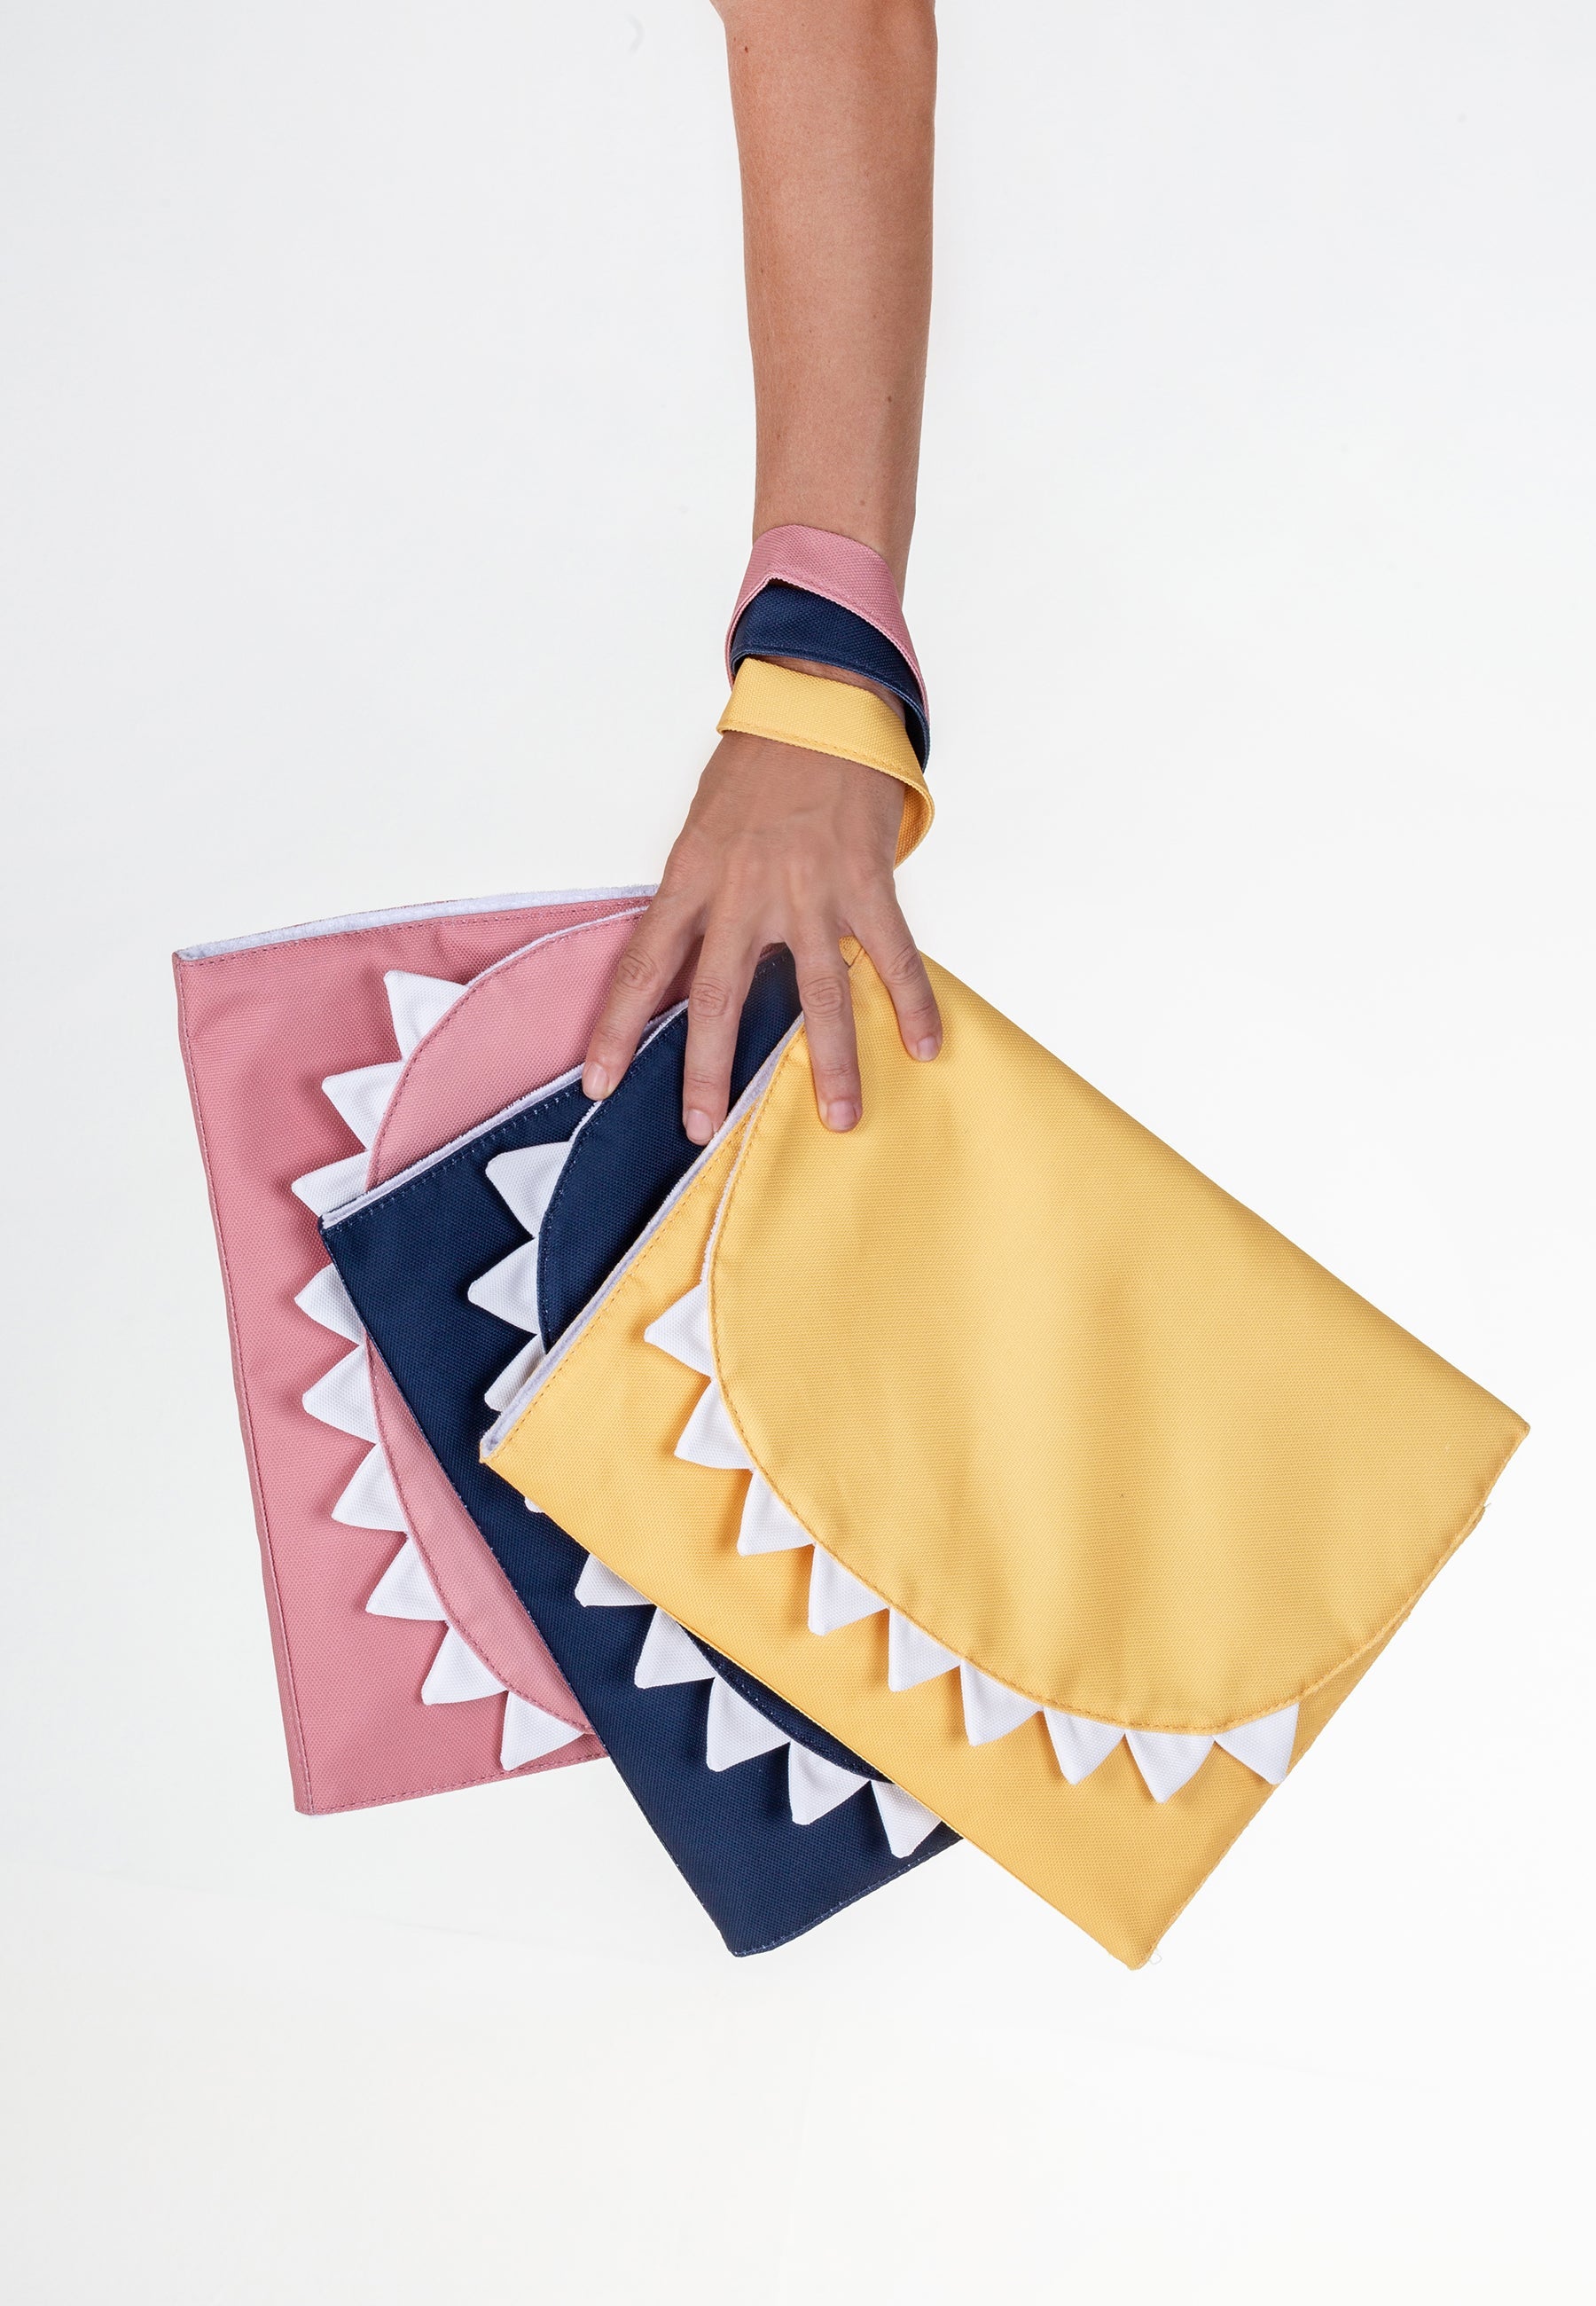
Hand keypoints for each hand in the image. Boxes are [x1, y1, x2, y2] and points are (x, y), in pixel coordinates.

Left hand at [582, 711, 940, 1143]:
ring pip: (815, 991)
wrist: (816, 700)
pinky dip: (913, 1001)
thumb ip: (698, 900)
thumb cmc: (756, 768)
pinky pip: (891, 954)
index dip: (616, 1030)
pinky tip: (925, 1045)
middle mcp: (742, 889)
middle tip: (704, 1129)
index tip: (598, 1086)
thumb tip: (685, 970)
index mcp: (690, 876)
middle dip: (708, 1070)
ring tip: (839, 1117)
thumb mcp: (702, 830)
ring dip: (827, 1061)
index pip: (642, 966)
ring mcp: (807, 888)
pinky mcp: (864, 879)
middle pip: (716, 996)